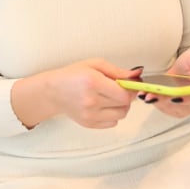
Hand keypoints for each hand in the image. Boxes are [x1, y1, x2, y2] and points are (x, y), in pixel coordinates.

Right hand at [12, 59, 138, 129]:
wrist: (52, 91)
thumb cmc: (72, 75)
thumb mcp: (94, 64)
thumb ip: (117, 71)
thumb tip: (137, 75)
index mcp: (92, 82)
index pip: (124, 94)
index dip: (132, 90)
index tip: (131, 85)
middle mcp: (91, 101)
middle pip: (124, 105)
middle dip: (126, 96)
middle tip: (119, 89)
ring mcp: (89, 115)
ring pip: (121, 115)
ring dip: (121, 106)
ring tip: (111, 97)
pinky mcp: (89, 124)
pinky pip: (112, 123)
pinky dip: (112, 115)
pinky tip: (103, 106)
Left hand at [136, 52, 189, 118]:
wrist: (189, 68)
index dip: (183, 99)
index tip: (172, 96)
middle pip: (179, 106)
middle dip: (163, 101)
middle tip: (148, 95)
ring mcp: (185, 108)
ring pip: (169, 109)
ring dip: (155, 102)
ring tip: (142, 94)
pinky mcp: (175, 109)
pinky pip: (163, 108)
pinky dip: (153, 102)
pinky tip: (143, 94)